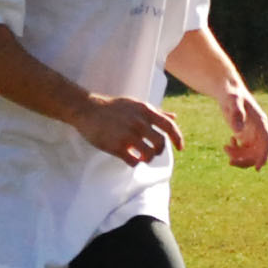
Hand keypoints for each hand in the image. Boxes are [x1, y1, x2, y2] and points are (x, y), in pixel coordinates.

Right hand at [69, 93, 183, 165]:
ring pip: (149, 154)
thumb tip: (174, 117)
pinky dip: (134, 163)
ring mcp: (128, 135)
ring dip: (147, 159)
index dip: (178, 138)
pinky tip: (130, 159)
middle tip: (152, 153)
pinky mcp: (116, 146)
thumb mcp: (136, 105)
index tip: (180, 148)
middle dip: (158, 151)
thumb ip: (156, 113)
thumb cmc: (113, 108)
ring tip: (141, 157)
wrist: (86, 109)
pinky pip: (133, 161)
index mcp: (146, 111)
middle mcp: (139, 123)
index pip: (169, 126)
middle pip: (160, 143)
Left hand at [216, 88, 267, 168]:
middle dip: (247, 160)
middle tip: (230, 162)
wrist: (228, 91)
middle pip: (259, 152)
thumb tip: (237, 132)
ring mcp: (252, 134)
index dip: (264, 156)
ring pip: (251, 153)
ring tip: (225, 148)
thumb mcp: (233, 102)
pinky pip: (244, 150)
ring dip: (239, 156)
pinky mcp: (244, 135)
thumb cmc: (232, 95)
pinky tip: (227, 145)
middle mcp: (259, 131)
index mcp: (261, 123)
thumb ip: (236, 115)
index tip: (258, 168)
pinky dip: (235, 152)